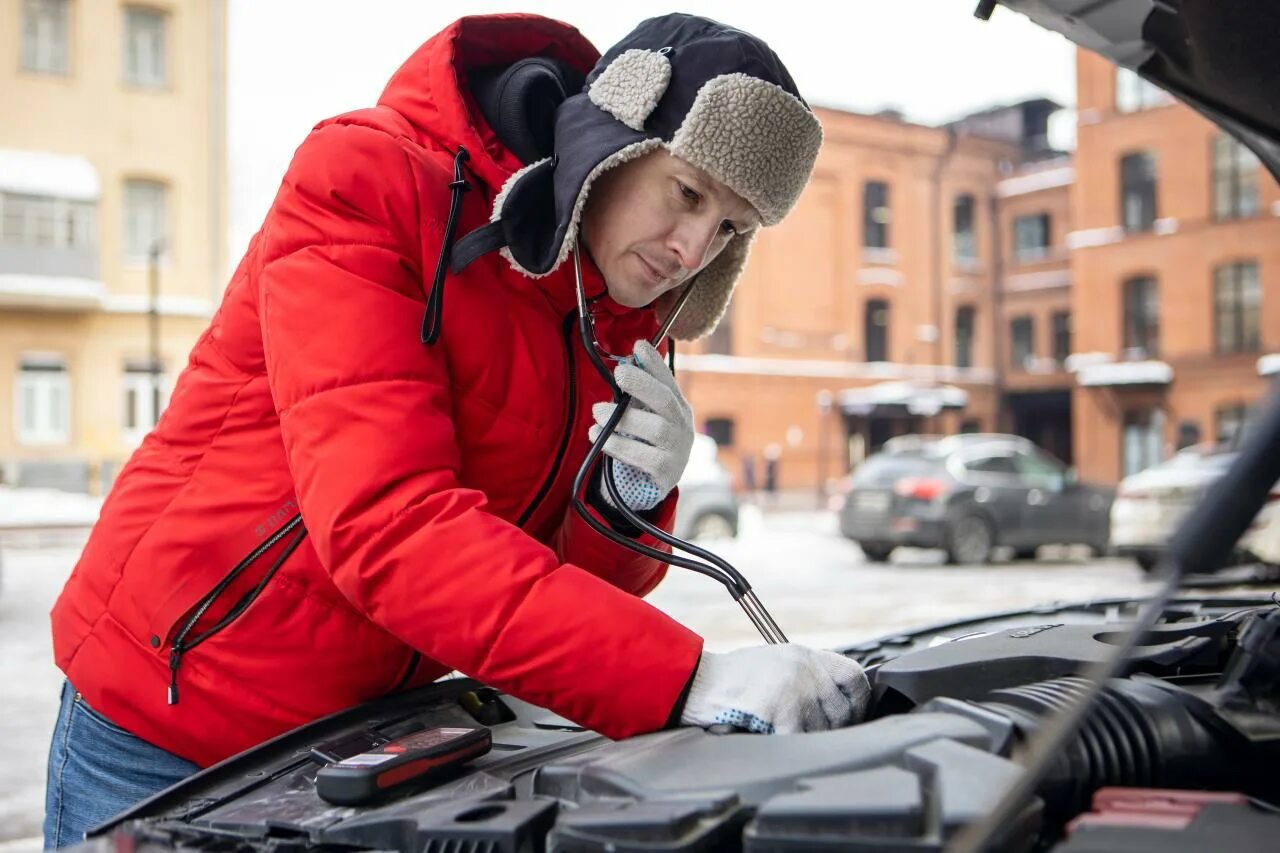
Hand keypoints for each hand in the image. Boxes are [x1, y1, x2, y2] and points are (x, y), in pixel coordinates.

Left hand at [588, 340, 693, 510]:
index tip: (639, 345)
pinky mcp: (666, 471)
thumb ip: (638, 393)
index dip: (655, 363)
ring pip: (655, 429)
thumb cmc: (649, 440)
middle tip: (619, 373)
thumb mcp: (647, 413)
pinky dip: (618, 446)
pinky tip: (598, 438)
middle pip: (666, 401)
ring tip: (598, 411)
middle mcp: (682, 425)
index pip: (668, 381)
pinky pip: (642, 457)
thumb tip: (624, 364)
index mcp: (678, 406)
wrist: (659, 479)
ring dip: (624, 418)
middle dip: (642, 384)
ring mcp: (677, 449)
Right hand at [679, 645, 870, 733]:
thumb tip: (835, 703)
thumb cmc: (732, 678)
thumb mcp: (775, 663)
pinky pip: (802, 740)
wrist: (698, 682)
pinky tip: (774, 738)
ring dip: (806, 738)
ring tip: (781, 731)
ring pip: (822, 730)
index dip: (858, 701)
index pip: (854, 676)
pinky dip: (790, 744)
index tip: (852, 715)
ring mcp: (796, 688)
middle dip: (830, 728)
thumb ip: (807, 676)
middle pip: (841, 710)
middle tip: (807, 731)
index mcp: (806, 655)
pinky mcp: (783, 709)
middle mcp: (806, 668)